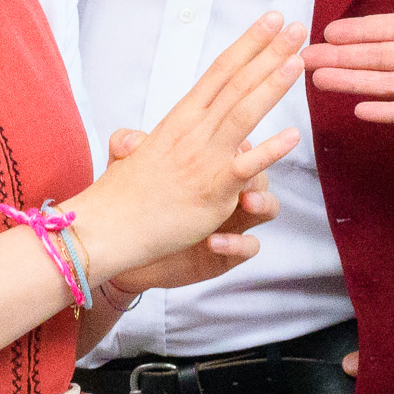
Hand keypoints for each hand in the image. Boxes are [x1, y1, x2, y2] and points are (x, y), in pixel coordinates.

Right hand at [69, 16, 302, 274]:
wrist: (109, 227)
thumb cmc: (121, 196)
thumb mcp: (131, 158)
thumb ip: (138, 143)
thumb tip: (135, 138)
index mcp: (180, 118)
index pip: (220, 71)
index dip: (248, 44)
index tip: (271, 20)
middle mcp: (193, 131)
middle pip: (237, 83)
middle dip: (269, 52)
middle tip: (297, 26)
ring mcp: (204, 158)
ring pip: (244, 113)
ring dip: (272, 85)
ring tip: (298, 60)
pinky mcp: (213, 190)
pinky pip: (245, 168)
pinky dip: (269, 151)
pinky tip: (293, 135)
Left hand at [88, 129, 275, 295]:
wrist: (126, 247)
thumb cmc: (137, 203)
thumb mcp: (129, 175)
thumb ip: (128, 151)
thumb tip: (129, 140)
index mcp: (212, 167)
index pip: (236, 146)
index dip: (239, 142)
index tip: (234, 140)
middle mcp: (227, 193)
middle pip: (260, 173)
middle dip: (259, 169)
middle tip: (246, 171)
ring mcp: (232, 223)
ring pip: (267, 207)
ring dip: (263, 202)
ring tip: (247, 202)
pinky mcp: (226, 253)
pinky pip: (248, 248)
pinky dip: (238, 244)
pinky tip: (215, 242)